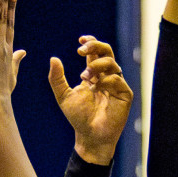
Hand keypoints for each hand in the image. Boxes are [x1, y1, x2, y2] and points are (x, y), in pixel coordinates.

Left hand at [49, 36, 132, 165]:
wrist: (90, 136)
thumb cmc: (78, 117)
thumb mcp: (63, 96)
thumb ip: (57, 79)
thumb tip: (53, 59)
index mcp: (94, 74)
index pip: (95, 52)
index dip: (91, 43)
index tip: (80, 40)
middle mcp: (106, 76)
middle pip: (106, 52)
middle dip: (95, 46)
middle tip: (81, 50)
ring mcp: (117, 84)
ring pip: (112, 63)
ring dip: (97, 65)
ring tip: (84, 75)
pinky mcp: (124, 94)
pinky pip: (117, 80)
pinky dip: (105, 80)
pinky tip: (96, 87)